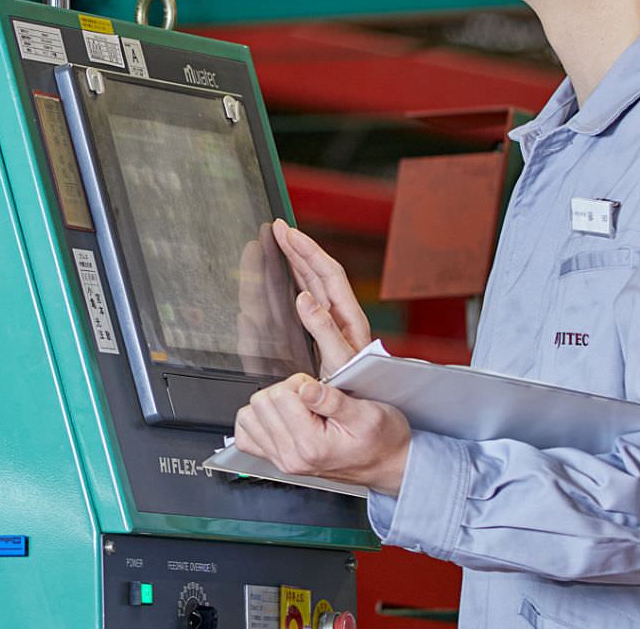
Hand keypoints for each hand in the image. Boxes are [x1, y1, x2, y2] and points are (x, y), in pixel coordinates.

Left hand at [232, 373, 411, 495]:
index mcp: (312, 445)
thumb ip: (333, 401)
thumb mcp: (368, 414)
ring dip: (271, 405)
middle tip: (310, 398)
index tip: (319, 389)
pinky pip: (247, 436)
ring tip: (297, 407)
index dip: (301, 382)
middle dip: (285, 391)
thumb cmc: (381, 440)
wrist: (387, 464)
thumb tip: (306, 388)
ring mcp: (282, 460)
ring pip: (249, 417)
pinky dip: (259, 422)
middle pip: (261, 403)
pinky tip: (281, 418)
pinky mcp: (278, 459)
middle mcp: (292, 457)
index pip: (281, 395)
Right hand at [273, 219, 371, 376]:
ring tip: (279, 246)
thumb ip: (322, 329)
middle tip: (279, 229)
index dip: (307, 250)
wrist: (360, 409)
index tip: (288, 233)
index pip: (327, 272)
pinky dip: (290, 287)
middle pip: (318, 272)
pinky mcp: (320, 335)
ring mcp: (331, 324)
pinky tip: (280, 285)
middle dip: (298, 248)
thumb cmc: (356, 388)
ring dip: (295, 263)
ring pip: (311, 284)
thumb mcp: (339, 359)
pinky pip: (304, 302)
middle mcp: (340, 316)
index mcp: (348, 316)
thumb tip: (304, 298)